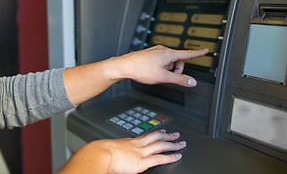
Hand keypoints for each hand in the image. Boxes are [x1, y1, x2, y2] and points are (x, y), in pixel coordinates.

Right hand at [58, 130, 185, 173]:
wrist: (98, 155)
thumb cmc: (98, 153)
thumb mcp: (108, 148)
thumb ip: (115, 151)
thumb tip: (111, 156)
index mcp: (128, 142)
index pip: (145, 136)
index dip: (155, 134)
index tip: (161, 132)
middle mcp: (136, 145)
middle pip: (155, 137)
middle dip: (167, 135)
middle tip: (175, 133)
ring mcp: (140, 152)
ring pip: (161, 145)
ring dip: (172, 143)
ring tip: (181, 143)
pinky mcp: (142, 162)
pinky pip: (159, 158)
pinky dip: (170, 157)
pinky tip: (177, 156)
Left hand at [109, 45, 208, 86]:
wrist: (124, 66)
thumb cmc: (141, 69)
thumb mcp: (163, 77)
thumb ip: (179, 80)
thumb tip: (192, 82)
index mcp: (169, 54)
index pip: (188, 54)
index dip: (198, 53)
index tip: (206, 50)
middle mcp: (163, 50)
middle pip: (179, 60)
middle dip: (177, 70)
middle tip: (169, 77)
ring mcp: (157, 51)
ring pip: (170, 62)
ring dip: (168, 69)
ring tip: (158, 75)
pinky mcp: (151, 54)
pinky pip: (162, 61)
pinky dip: (161, 67)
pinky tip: (153, 72)